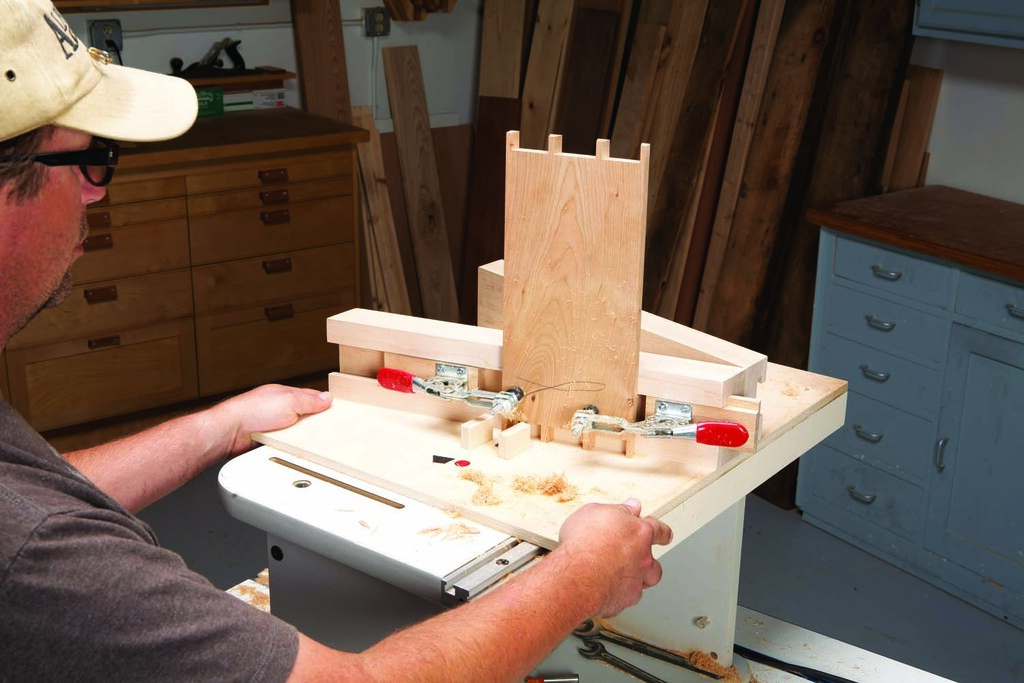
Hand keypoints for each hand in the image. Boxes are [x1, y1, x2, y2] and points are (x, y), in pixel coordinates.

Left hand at [209, 384, 332, 457]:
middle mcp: (277, 408)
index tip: (333, 409)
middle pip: (302, 415)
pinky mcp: (266, 439)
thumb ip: (309, 401)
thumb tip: (326, 397)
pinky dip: (290, 445)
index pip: (309, 396)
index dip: (321, 402)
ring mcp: (271, 424)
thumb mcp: (289, 401)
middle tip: (325, 428)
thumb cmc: (251, 410)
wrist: (230, 432)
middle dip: (312, 422)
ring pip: (294, 431)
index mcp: (283, 394)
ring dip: (300, 436)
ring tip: (310, 440)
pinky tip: (294, 448)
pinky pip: (285, 443)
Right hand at [557, 499, 672, 616]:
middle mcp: (643, 559)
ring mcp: (635, 582)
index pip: (659, 530)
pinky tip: (603, 589)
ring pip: (643, 583)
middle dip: (647, 562)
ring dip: (635, 580)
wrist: (576, 576)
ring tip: (618, 576)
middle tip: (635, 559)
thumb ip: (619, 509)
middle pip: (654, 563)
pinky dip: (616, 594)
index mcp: (640, 533)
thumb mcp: (596, 511)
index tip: (664, 534)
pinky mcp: (623, 601)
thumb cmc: (584, 543)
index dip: (661, 532)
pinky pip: (625, 598)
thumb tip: (631, 506)